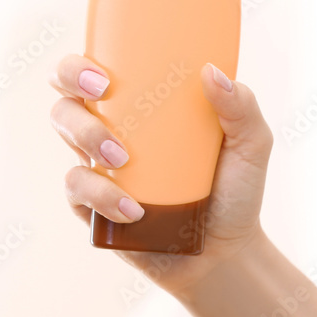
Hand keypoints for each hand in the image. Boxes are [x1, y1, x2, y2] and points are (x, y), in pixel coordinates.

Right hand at [49, 54, 272, 296]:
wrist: (225, 253)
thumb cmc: (235, 190)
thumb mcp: (251, 145)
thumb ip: (242, 106)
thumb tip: (212, 72)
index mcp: (142, 105)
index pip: (97, 69)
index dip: (82, 63)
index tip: (105, 75)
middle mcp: (113, 130)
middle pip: (68, 93)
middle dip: (70, 84)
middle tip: (102, 95)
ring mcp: (99, 168)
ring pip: (66, 136)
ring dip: (88, 138)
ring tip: (123, 159)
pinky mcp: (93, 206)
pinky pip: (77, 190)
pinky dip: (101, 195)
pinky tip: (134, 210)